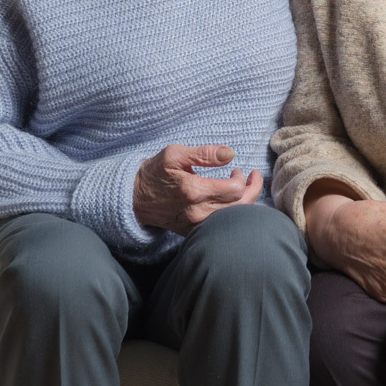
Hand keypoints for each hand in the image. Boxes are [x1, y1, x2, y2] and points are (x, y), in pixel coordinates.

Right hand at [132, 144, 263, 235]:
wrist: (134, 198)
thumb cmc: (155, 172)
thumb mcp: (175, 154)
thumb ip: (204, 154)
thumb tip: (231, 153)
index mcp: (194, 191)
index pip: (234, 190)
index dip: (242, 178)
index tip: (237, 170)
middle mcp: (197, 212)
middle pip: (240, 206)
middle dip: (252, 189)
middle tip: (251, 177)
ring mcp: (195, 225)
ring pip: (233, 219)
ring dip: (245, 202)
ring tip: (245, 188)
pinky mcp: (193, 232)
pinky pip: (221, 227)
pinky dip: (232, 215)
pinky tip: (232, 203)